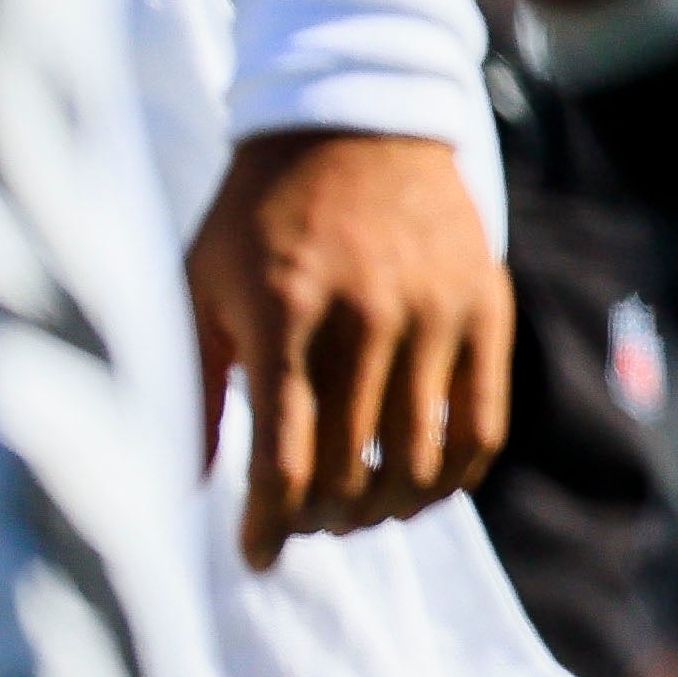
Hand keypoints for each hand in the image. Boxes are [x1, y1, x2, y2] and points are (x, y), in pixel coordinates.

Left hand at [186, 130, 512, 566]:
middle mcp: (368, 315)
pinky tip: (421, 483)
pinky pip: (483, 425)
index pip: (285, 461)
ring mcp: (436, 309)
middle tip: (302, 521)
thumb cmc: (261, 215)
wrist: (361, 120)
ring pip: (420, 462)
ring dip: (384, 509)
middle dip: (320, 521)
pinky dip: (453, 475)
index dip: (267, 528)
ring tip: (358, 507)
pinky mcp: (486, 304)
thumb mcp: (200, 286)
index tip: (256, 555)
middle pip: (351, 474)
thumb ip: (192, 388)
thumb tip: (191, 489)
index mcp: (286, 313)